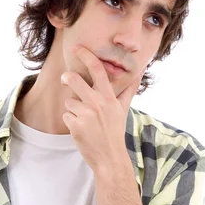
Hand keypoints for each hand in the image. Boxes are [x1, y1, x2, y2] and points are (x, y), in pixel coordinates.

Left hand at [61, 44, 141, 171]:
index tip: (77, 47)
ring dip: (73, 110)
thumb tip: (139, 73)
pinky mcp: (76, 126)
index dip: (86, 56)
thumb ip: (128, 90)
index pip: (98, 70)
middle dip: (67, 78)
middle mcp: (98, 104)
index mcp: (109, 98)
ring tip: (85, 121)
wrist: (109, 157)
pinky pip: (66, 116)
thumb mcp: (123, 110)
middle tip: (65, 78)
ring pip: (69, 101)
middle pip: (74, 80)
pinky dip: (71, 122)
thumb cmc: (115, 132)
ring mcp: (86, 115)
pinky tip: (81, 130)